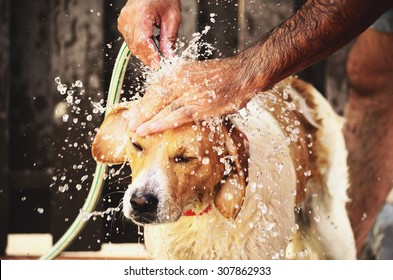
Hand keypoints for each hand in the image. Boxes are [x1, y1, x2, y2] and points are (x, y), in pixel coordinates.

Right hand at [118, 0, 181, 67]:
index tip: (159, 64)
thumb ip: (169, 37)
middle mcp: (129, 16)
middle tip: (160, 66)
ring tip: (157, 59)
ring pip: (132, 45)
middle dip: (148, 58)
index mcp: (141, 12)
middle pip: (135, 45)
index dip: (150, 54)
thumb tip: (169, 56)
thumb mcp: (172, 17)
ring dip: (144, 54)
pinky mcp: (123, 23)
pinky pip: (130, 40)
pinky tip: (150, 49)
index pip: (142, 39)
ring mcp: (123, 20)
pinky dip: (139, 47)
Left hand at [126, 58, 254, 135]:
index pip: (154, 88)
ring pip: (162, 108)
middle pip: (154, 98)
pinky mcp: (199, 106)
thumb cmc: (221, 76)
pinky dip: (161, 124)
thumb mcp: (195, 72)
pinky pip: (176, 117)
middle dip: (140, 113)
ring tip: (136, 131)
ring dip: (146, 120)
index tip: (135, 112)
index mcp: (177, 72)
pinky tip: (150, 130)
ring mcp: (189, 93)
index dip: (143, 102)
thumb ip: (181, 83)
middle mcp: (180, 80)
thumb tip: (169, 97)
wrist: (242, 74)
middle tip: (130, 124)